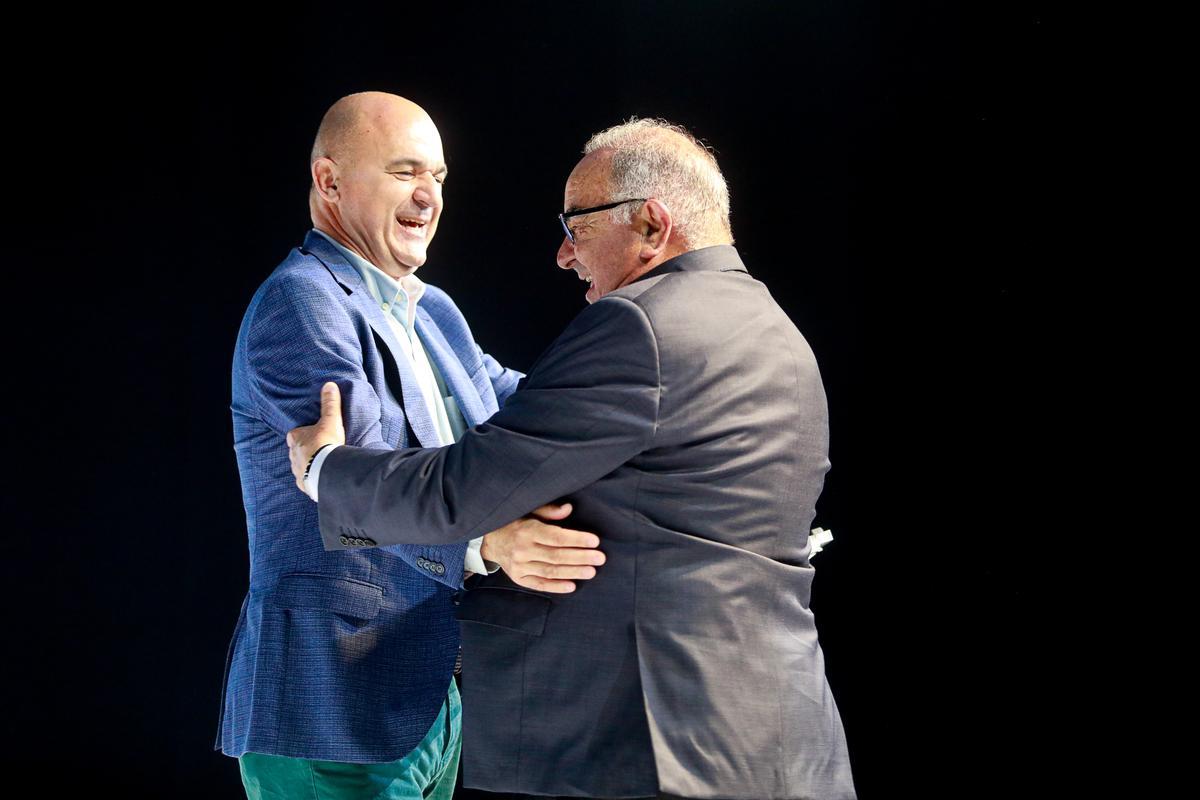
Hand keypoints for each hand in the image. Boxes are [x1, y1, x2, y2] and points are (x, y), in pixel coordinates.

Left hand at [286, 382, 346, 493]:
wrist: (326, 470)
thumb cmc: (325, 443)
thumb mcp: (330, 420)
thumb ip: (330, 404)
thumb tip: (329, 385)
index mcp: (295, 438)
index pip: (295, 434)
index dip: (303, 434)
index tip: (313, 435)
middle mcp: (293, 455)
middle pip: (297, 451)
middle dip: (305, 450)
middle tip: (319, 450)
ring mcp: (297, 471)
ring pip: (300, 466)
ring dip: (308, 465)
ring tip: (321, 465)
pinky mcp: (304, 484)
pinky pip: (306, 480)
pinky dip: (311, 479)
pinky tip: (321, 478)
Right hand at [480, 503, 604, 593]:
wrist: (489, 541)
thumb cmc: (514, 523)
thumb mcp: (528, 511)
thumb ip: (548, 511)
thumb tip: (569, 509)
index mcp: (527, 530)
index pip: (556, 537)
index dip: (577, 539)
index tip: (594, 541)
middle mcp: (522, 550)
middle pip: (557, 556)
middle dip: (581, 557)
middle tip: (600, 558)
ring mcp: (519, 566)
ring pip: (550, 571)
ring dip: (573, 572)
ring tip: (591, 572)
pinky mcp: (518, 578)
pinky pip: (539, 584)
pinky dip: (556, 587)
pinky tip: (572, 586)